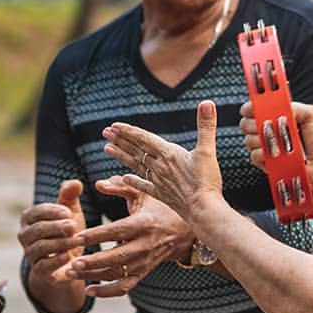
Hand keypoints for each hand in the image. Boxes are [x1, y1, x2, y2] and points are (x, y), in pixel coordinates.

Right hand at [18, 179, 86, 283]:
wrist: (69, 261)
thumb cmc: (67, 230)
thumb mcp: (70, 212)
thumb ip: (70, 197)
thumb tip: (76, 182)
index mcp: (29, 218)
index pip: (36, 212)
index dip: (52, 211)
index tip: (69, 212)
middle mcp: (25, 236)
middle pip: (38, 229)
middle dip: (56, 227)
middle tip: (73, 225)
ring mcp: (30, 254)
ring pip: (41, 247)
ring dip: (61, 242)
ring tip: (78, 240)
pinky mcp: (39, 271)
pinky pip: (44, 266)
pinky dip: (57, 260)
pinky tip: (70, 256)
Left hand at [65, 175, 192, 297]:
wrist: (183, 231)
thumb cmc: (160, 208)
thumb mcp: (144, 193)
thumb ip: (121, 187)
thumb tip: (98, 185)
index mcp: (144, 224)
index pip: (118, 231)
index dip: (97, 235)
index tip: (77, 237)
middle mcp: (145, 246)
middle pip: (117, 257)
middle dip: (94, 262)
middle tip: (73, 262)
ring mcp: (144, 262)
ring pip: (117, 274)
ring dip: (93, 276)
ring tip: (70, 273)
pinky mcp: (143, 273)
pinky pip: (124, 288)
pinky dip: (106, 292)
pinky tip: (87, 289)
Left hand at [102, 100, 222, 223]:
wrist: (203, 210)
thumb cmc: (206, 181)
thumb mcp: (207, 150)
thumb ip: (206, 126)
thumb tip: (207, 102)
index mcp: (168, 153)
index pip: (144, 138)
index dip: (129, 131)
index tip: (114, 125)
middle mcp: (160, 166)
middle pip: (136, 150)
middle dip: (120, 140)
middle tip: (105, 132)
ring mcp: (159, 181)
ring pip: (136, 165)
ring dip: (122, 156)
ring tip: (107, 148)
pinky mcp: (162, 195)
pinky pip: (144, 186)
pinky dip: (134, 181)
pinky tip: (124, 178)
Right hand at [241, 100, 312, 222]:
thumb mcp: (309, 115)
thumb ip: (294, 106)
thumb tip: (279, 107)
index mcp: (274, 117)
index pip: (252, 108)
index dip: (249, 107)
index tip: (252, 108)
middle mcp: (265, 131)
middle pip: (245, 123)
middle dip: (256, 124)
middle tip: (270, 125)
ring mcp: (262, 146)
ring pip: (249, 140)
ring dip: (263, 140)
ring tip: (280, 143)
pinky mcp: (262, 161)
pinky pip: (254, 155)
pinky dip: (265, 154)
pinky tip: (277, 154)